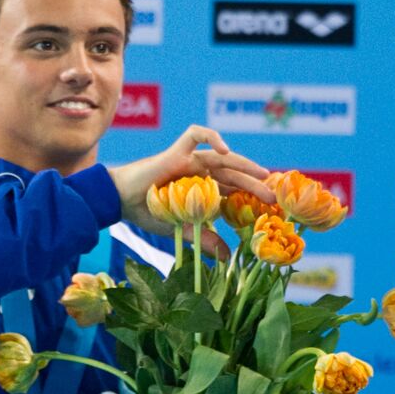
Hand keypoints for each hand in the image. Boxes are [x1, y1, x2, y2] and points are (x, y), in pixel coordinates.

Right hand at [107, 125, 273, 255]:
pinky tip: (225, 149)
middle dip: (255, 186)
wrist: (121, 201)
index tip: (270, 211)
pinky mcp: (177, 150)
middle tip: (273, 199)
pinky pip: (197, 135)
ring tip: (263, 175)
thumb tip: (227, 258)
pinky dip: (212, 137)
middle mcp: (201, 173)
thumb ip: (204, 239)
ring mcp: (191, 160)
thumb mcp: (181, 228)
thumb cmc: (148, 213)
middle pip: (235, 175)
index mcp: (204, 190)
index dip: (252, 198)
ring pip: (224, 157)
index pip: (234, 191)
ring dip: (245, 164)